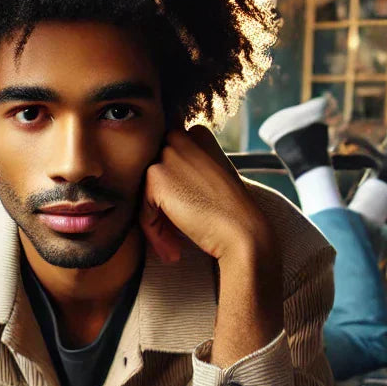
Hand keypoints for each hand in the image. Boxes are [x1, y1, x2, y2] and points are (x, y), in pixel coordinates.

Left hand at [141, 124, 270, 263]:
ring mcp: (168, 155)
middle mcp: (182, 138)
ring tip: (174, 247)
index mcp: (199, 134)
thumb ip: (191, 170)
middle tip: (176, 236)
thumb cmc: (232, 213)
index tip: (187, 217)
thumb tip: (161, 183)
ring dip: (157, 223)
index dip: (173, 193)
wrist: (243, 232)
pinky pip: (143, 209)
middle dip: (160, 206)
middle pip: (154, 177)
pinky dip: (154, 232)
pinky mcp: (156, 176)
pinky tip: (173, 250)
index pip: (168, 162)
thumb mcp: (214, 177)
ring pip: (146, 194)